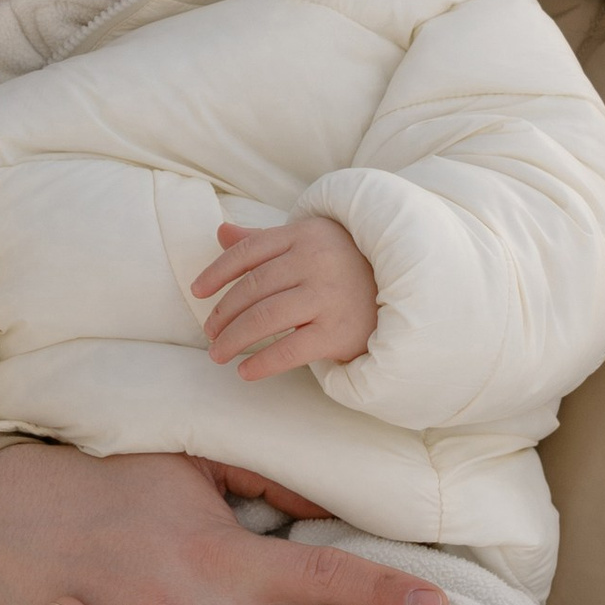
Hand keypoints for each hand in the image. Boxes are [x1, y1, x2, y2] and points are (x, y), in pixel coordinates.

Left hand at [192, 217, 377, 378]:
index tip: (197, 291)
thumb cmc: (349, 264)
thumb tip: (220, 232)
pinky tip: (244, 371)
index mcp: (304, 235)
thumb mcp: (310, 241)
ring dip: (234, 339)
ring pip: (264, 318)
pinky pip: (289, 350)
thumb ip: (265, 240)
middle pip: (252, 288)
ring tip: (218, 354)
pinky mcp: (339, 331)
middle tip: (209, 332)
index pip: (248, 252)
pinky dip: (262, 363)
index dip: (217, 272)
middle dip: (223, 313)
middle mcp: (315, 262)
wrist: (407, 291)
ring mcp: (327, 296)